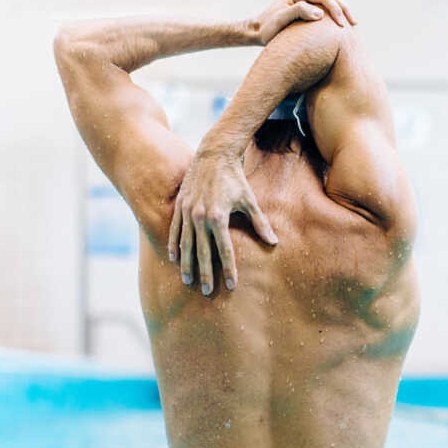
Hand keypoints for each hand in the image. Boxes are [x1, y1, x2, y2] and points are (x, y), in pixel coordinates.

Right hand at [167, 151, 277, 294]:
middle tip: (207, 292)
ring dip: (187, 265)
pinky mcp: (180, 206)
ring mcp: (187, 212)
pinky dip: (174, 246)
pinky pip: (175, 231)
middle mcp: (200, 217)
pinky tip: (175, 260)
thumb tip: (273, 242)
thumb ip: (259, 223)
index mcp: (218, 217)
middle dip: (205, 274)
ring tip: (188, 281)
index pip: (224, 250)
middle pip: (202, 252)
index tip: (230, 286)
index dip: (228, 269)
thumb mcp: (249, 200)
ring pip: (186, 245)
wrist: (214, 155)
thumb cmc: (235, 179)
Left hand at [252, 0, 356, 44]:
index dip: (336, 9)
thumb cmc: (267, 29)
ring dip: (341, 9)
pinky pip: (323, 6)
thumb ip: (299, 12)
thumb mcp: (281, 21)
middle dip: (343, 8)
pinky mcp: (303, 5)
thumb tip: (320, 13)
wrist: (256, 30)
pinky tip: (340, 23)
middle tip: (354, 22)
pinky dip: (334, 12)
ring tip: (351, 22)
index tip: (342, 24)